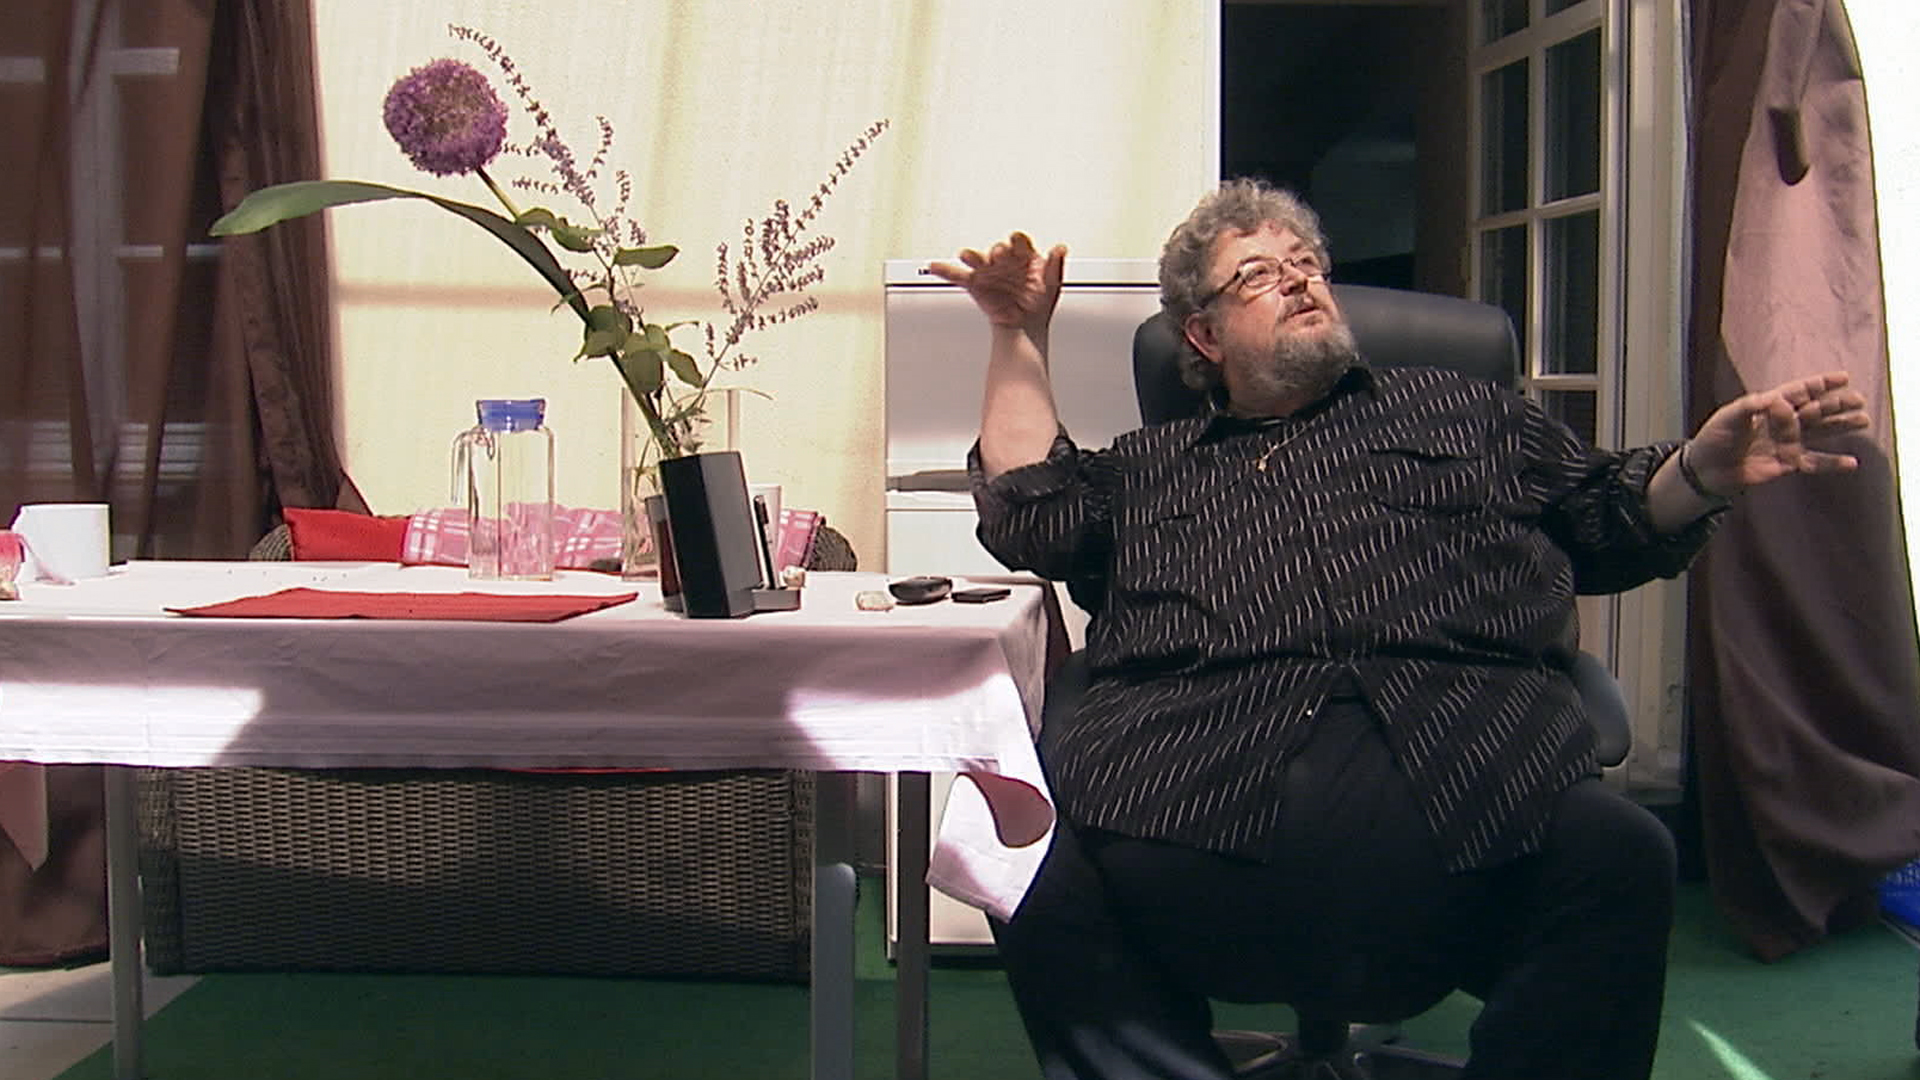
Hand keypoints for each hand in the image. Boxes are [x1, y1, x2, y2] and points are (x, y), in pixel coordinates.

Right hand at [926, 232, 1067, 335]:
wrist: (1025, 326)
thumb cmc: (1039, 303)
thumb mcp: (1053, 284)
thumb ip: (1056, 265)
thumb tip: (1060, 248)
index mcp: (1023, 255)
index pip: (1019, 242)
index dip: (1017, 242)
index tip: (1016, 243)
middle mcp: (1004, 260)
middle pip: (997, 250)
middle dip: (997, 252)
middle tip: (998, 255)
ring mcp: (988, 271)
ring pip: (977, 259)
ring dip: (972, 256)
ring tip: (966, 255)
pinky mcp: (976, 284)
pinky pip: (958, 276)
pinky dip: (945, 271)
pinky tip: (934, 266)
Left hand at [1686, 371, 1869, 496]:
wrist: (1706, 469)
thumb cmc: (1714, 437)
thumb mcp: (1728, 417)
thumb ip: (1750, 406)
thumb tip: (1774, 399)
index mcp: (1770, 405)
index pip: (1799, 391)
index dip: (1820, 384)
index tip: (1842, 378)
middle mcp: (1783, 422)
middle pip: (1816, 409)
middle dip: (1836, 404)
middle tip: (1858, 399)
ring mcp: (1788, 442)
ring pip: (1821, 431)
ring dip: (1841, 426)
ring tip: (1863, 420)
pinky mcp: (1787, 463)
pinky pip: (1814, 462)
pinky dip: (1832, 464)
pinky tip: (1852, 462)